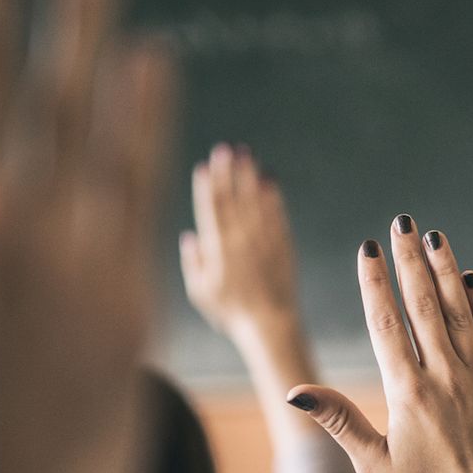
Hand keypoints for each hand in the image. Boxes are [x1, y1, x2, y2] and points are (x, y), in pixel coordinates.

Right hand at [182, 142, 301, 338]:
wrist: (270, 324)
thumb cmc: (230, 311)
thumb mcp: (200, 292)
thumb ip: (193, 263)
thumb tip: (189, 235)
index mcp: (217, 251)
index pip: (211, 212)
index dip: (207, 187)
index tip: (204, 166)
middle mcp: (241, 242)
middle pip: (232, 200)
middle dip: (228, 173)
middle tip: (225, 148)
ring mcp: (263, 242)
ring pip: (255, 203)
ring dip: (250, 177)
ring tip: (247, 154)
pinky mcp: (283, 246)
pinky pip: (277, 216)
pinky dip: (273, 197)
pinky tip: (270, 178)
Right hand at [288, 220, 472, 472]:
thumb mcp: (373, 465)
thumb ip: (339, 420)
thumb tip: (295, 391)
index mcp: (407, 394)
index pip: (386, 324)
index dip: (376, 282)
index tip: (368, 248)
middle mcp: (445, 378)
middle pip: (423, 305)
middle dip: (410, 260)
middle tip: (401, 223)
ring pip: (459, 312)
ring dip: (445, 271)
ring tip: (434, 237)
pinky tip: (472, 278)